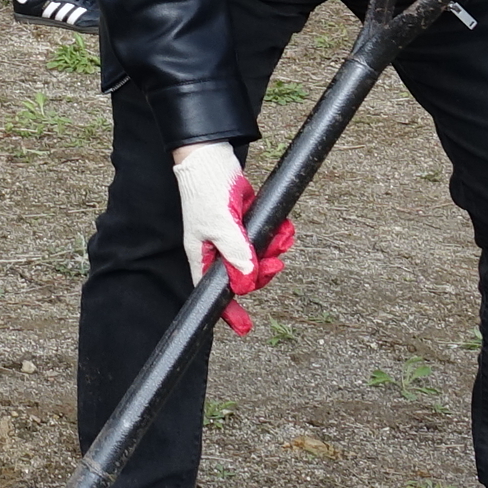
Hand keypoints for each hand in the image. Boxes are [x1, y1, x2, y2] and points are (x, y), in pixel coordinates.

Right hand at [171, 142, 294, 335]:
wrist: (212, 159)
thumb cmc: (205, 192)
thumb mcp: (220, 226)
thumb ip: (236, 254)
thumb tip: (248, 282)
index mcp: (204, 256)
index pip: (213, 291)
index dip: (228, 311)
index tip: (244, 328)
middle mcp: (219, 250)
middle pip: (245, 277)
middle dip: (263, 273)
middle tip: (275, 265)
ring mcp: (235, 237)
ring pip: (260, 259)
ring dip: (274, 251)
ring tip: (281, 241)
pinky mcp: (248, 224)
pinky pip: (267, 239)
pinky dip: (278, 236)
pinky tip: (283, 231)